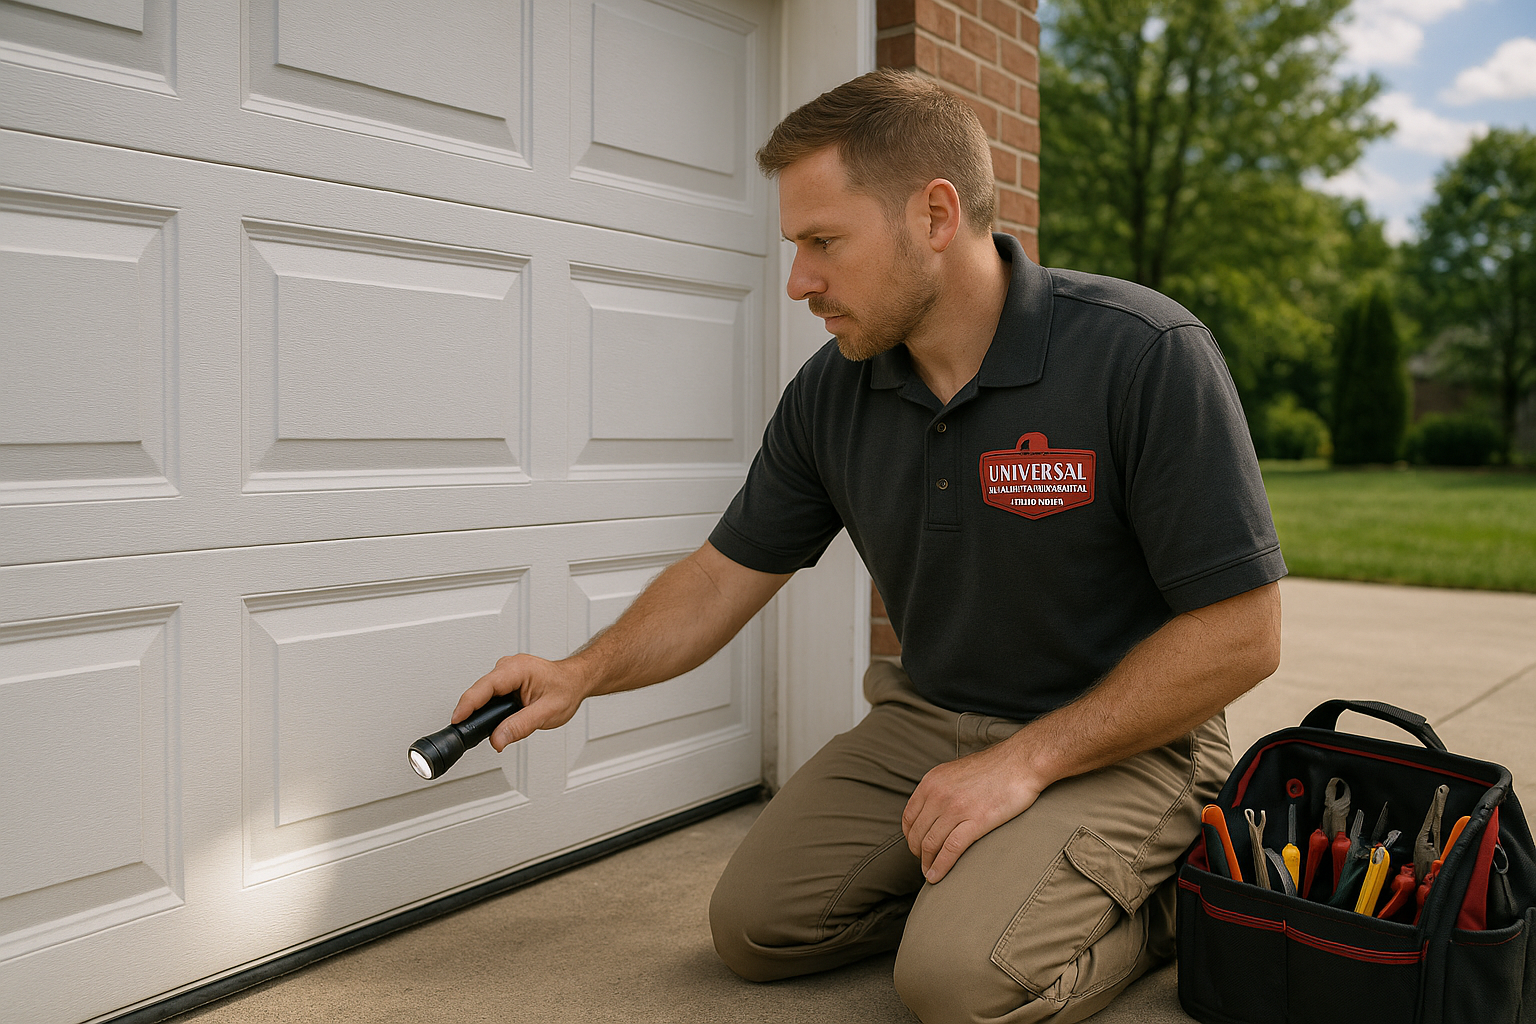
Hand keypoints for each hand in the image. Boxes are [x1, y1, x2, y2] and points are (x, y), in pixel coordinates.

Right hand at [451, 653, 590, 751]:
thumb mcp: (546, 712)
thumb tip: (497, 739)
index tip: (457, 719)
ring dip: (481, 710)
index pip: (484, 687)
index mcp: (517, 669)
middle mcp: (508, 666)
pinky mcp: (505, 679)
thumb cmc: (566, 689)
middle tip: (467, 733)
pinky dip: (488, 707)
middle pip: (480, 691)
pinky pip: (490, 693)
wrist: (576, 680)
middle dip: (472, 711)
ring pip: (483, 693)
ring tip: (482, 728)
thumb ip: (520, 726)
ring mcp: (505, 672)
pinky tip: (492, 718)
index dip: (467, 705)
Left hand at [901, 739, 1045, 883]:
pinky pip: (950, 849)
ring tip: (930, 874)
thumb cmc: (994, 767)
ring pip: (930, 844)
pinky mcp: (976, 821)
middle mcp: (939, 794)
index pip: (908, 817)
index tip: (916, 847)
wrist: (1021, 761)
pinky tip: (936, 877)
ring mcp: (956, 808)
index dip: (910, 836)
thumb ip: (941, 789)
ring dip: (927, 863)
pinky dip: (940, 866)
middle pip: (917, 833)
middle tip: (924, 863)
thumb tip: (934, 811)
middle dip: (918, 853)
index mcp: (932, 781)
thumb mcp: (956, 772)